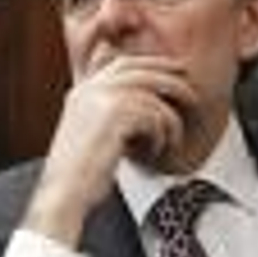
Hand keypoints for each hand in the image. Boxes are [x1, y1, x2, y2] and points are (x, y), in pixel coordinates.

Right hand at [25, 56, 196, 245]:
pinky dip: (160, 139)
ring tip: (168, 143)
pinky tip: (151, 153)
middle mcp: (90, 90)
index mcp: (82, 92)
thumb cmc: (78, 172)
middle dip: (172, 82)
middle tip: (192, 96)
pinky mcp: (116, 114)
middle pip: (143, 73)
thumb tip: (124, 81)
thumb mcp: (88, 132)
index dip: (154, 64)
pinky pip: (155, 118)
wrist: (65, 192)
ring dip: (169, 124)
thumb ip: (105, 108)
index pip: (123, 64)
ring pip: (154, 100)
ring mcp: (102, 99)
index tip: (176, 71)